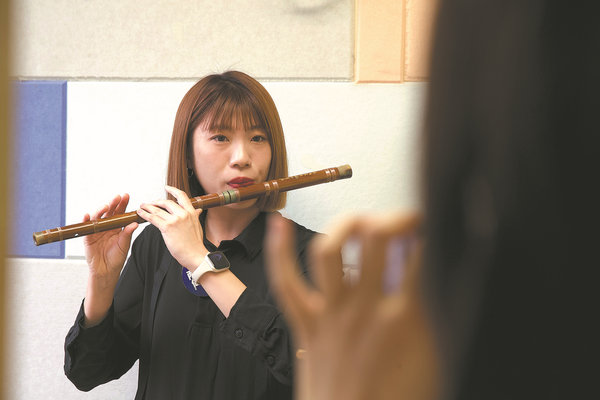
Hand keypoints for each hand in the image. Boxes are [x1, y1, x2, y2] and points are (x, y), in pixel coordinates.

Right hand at [84, 193, 137, 280]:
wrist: (106, 270)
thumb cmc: (116, 257)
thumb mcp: (124, 244)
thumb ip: (127, 233)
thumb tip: (134, 223)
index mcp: (117, 227)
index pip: (119, 213)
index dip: (122, 204)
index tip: (126, 196)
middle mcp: (106, 227)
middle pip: (109, 212)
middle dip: (113, 204)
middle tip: (118, 197)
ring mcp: (97, 231)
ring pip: (98, 217)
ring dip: (101, 211)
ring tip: (106, 207)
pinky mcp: (88, 237)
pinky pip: (86, 227)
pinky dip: (85, 221)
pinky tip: (87, 215)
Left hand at [137, 185, 206, 269]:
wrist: (195, 255)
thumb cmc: (196, 244)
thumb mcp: (198, 226)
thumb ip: (195, 216)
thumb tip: (198, 211)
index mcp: (191, 212)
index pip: (182, 196)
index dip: (173, 190)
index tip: (166, 187)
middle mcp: (183, 214)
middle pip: (166, 202)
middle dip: (156, 202)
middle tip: (150, 203)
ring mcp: (175, 220)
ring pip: (158, 210)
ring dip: (147, 207)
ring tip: (141, 207)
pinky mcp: (168, 227)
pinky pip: (153, 218)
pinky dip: (145, 214)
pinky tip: (140, 213)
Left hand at [265, 212, 437, 399]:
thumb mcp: (437, 361)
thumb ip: (438, 320)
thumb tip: (442, 287)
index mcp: (408, 318)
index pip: (423, 252)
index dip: (430, 229)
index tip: (434, 226)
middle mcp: (366, 308)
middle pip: (377, 237)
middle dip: (392, 217)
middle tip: (401, 221)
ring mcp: (333, 314)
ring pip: (331, 250)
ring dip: (345, 225)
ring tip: (359, 220)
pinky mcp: (307, 326)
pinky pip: (287, 283)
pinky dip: (280, 251)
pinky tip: (279, 225)